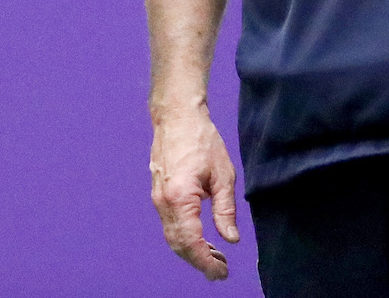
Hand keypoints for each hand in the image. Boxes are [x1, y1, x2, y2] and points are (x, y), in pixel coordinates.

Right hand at [149, 107, 239, 280]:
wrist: (177, 116)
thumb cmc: (202, 140)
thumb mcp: (223, 175)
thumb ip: (225, 210)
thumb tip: (231, 239)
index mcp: (180, 197)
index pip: (191, 242)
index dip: (206, 262)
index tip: (222, 273)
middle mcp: (164, 201)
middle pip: (178, 244)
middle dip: (199, 261)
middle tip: (221, 270)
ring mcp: (157, 198)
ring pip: (171, 236)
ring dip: (191, 251)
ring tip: (215, 256)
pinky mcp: (158, 193)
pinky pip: (169, 224)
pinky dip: (184, 237)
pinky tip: (201, 238)